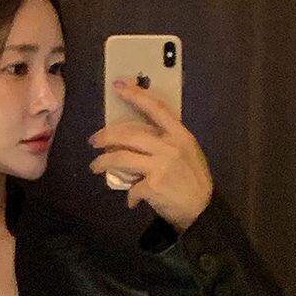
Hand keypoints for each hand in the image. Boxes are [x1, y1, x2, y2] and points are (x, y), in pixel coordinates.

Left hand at [87, 78, 214, 231]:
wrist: (202, 209)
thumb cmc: (193, 179)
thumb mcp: (187, 152)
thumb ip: (166, 142)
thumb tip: (135, 138)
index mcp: (180, 134)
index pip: (156, 108)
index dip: (136, 95)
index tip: (118, 85)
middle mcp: (170, 146)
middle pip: (129, 134)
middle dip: (106, 136)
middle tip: (94, 141)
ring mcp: (161, 165)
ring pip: (121, 158)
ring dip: (103, 162)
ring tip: (96, 166)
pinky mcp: (153, 185)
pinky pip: (131, 187)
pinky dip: (129, 195)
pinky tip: (131, 200)